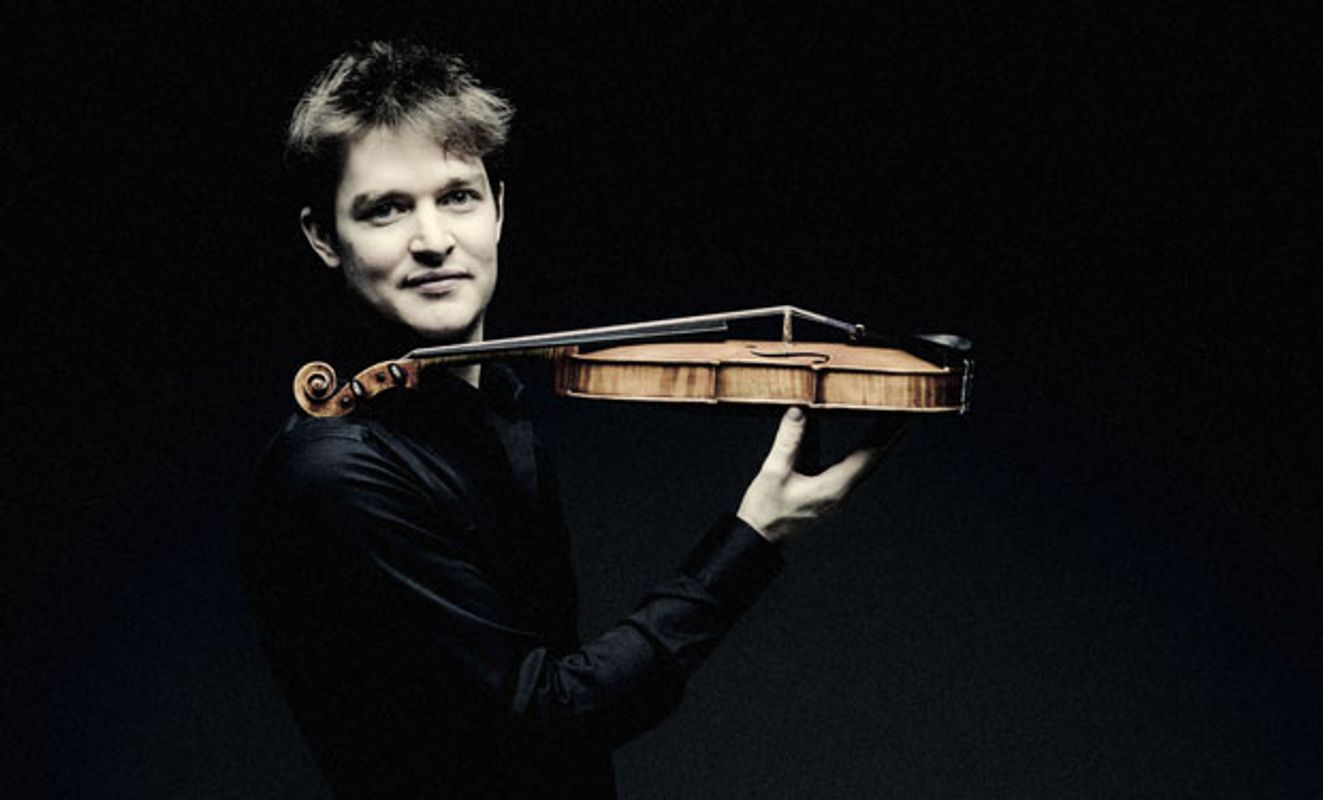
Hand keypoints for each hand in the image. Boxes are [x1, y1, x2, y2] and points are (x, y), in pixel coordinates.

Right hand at [737, 407, 908, 543]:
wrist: (760, 538)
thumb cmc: (766, 511)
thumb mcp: (774, 473)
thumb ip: (788, 441)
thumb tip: (799, 412)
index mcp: (835, 487)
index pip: (869, 456)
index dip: (888, 434)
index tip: (904, 416)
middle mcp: (843, 492)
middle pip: (875, 458)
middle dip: (891, 434)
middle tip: (908, 411)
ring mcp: (838, 494)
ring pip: (866, 463)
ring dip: (880, 442)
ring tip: (894, 419)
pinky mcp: (831, 492)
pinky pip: (853, 468)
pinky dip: (864, 451)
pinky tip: (866, 440)